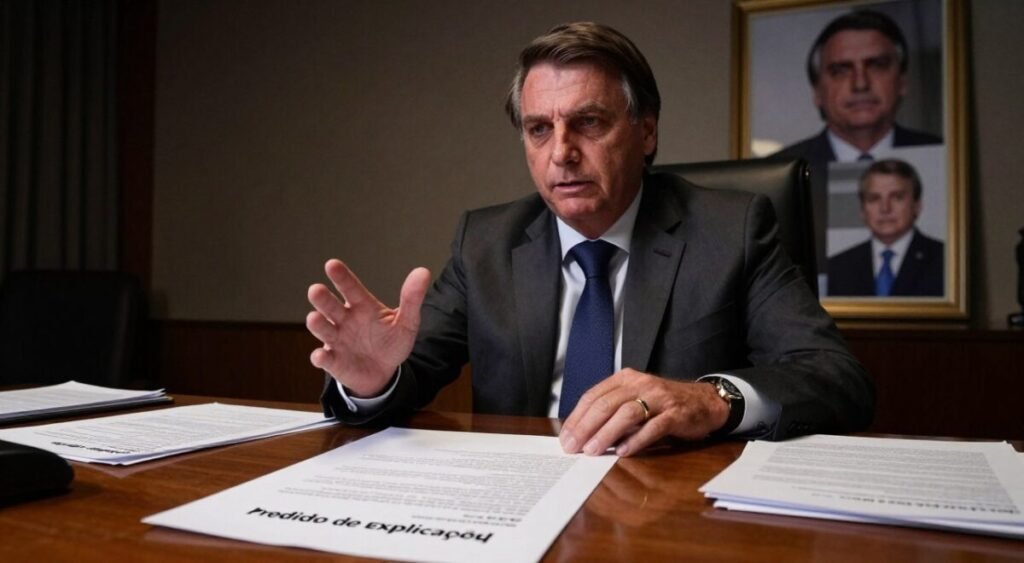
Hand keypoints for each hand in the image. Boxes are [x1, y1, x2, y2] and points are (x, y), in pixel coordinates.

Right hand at [306, 259, 430, 396]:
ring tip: (315, 318)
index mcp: (361, 306)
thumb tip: (423, 272)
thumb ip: (412, 298)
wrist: (384, 372)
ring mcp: (336, 339)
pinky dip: (320, 357)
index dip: (341, 277)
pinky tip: (320, 355)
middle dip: (322, 298)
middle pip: (330, 305)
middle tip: (316, 290)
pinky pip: (323, 358)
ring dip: (317, 323)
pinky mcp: (333, 361)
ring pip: (322, 328)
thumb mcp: (407, 322)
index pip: (350, 288)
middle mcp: (344, 319)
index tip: (331, 264)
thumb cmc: (391, 342)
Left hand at [559, 369, 728, 456]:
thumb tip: (583, 434)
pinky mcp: (676, 413)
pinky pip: (654, 426)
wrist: (705, 402)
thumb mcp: (635, 400)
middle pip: (606, 404)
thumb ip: (612, 412)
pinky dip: (637, 439)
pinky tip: (624, 451)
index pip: (593, 396)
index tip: (565, 437)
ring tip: (593, 451)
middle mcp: (640, 384)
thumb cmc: (664, 404)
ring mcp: (659, 398)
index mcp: (626, 379)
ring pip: (627, 413)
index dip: (577, 418)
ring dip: (607, 433)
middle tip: (573, 447)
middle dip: (586, 427)